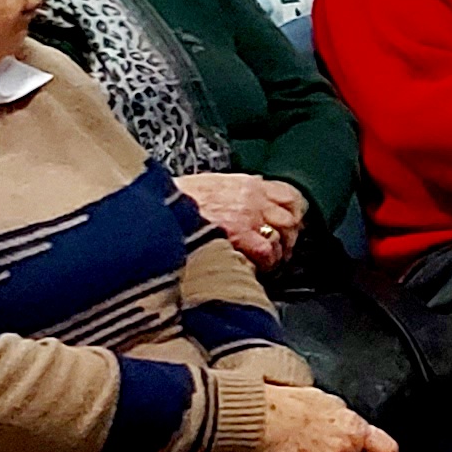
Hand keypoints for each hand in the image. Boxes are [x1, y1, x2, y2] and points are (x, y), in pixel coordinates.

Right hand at [177, 174, 301, 266]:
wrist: (157, 207)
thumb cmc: (176, 199)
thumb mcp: (209, 183)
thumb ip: (233, 190)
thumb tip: (248, 194)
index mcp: (246, 184)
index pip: (288, 194)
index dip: (294, 212)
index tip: (290, 225)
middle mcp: (252, 197)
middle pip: (290, 216)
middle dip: (290, 236)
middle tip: (282, 249)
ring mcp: (247, 216)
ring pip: (284, 233)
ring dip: (280, 250)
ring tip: (270, 261)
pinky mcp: (238, 235)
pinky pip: (267, 250)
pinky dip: (267, 261)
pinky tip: (258, 268)